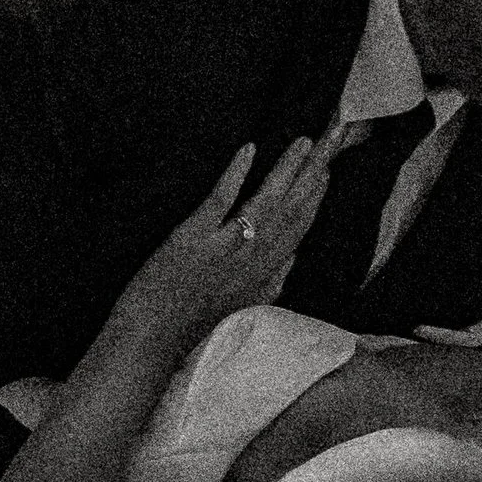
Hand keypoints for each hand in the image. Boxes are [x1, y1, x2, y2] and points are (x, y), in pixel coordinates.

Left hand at [117, 136, 331, 353]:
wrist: (152, 340)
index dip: (315, 199)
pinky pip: (221, 201)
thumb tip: (294, 256)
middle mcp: (252, 262)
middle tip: (329, 142)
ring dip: (287, 170)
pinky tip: (249, 149)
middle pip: (291, 213)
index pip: (299, 231)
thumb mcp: (244, 307)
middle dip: (313, 175)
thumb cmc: (192, 324)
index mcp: (264, 277)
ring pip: (266, 204)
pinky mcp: (194, 240)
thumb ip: (272, 282)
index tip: (327, 170)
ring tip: (304, 142)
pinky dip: (236, 174)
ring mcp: (224, 250)